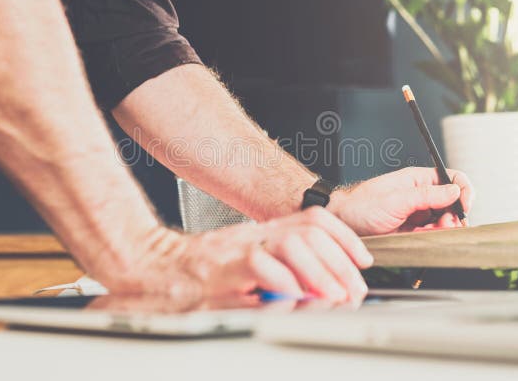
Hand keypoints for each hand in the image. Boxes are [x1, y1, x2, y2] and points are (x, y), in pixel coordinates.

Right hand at [95, 207, 372, 301]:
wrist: (154, 270)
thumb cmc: (198, 270)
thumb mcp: (243, 258)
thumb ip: (278, 265)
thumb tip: (318, 284)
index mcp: (263, 232)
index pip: (314, 219)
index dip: (345, 238)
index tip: (363, 260)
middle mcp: (255, 235)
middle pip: (309, 232)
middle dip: (340, 262)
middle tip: (353, 289)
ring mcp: (240, 250)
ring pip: (292, 244)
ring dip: (319, 272)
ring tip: (333, 296)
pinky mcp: (224, 271)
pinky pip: (262, 269)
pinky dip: (285, 283)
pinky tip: (297, 298)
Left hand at [328, 167, 473, 235]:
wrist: (342, 224)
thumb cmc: (361, 206)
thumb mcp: (396, 199)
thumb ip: (427, 195)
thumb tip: (454, 190)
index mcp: (418, 179)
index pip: (453, 179)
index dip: (463, 191)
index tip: (464, 206)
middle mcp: (420, 195)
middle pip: (452, 203)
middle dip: (454, 215)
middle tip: (446, 225)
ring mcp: (417, 213)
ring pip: (444, 221)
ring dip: (443, 229)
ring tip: (431, 232)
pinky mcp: (413, 230)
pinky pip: (432, 234)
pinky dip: (432, 238)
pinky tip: (423, 238)